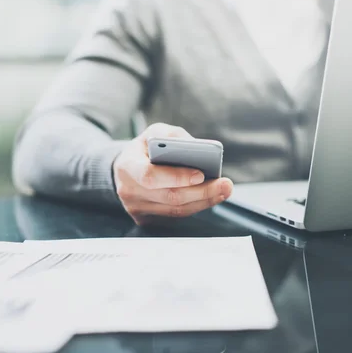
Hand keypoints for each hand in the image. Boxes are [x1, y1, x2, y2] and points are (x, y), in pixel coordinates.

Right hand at [113, 123, 233, 224]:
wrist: (126, 168)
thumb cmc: (145, 148)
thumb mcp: (156, 133)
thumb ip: (174, 137)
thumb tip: (199, 149)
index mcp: (127, 166)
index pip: (151, 176)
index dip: (176, 177)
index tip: (201, 175)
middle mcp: (128, 190)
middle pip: (170, 197)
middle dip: (201, 192)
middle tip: (225, 185)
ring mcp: (136, 208)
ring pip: (175, 210)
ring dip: (204, 202)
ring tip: (224, 190)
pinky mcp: (145, 219)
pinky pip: (175, 216)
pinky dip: (195, 206)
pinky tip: (210, 197)